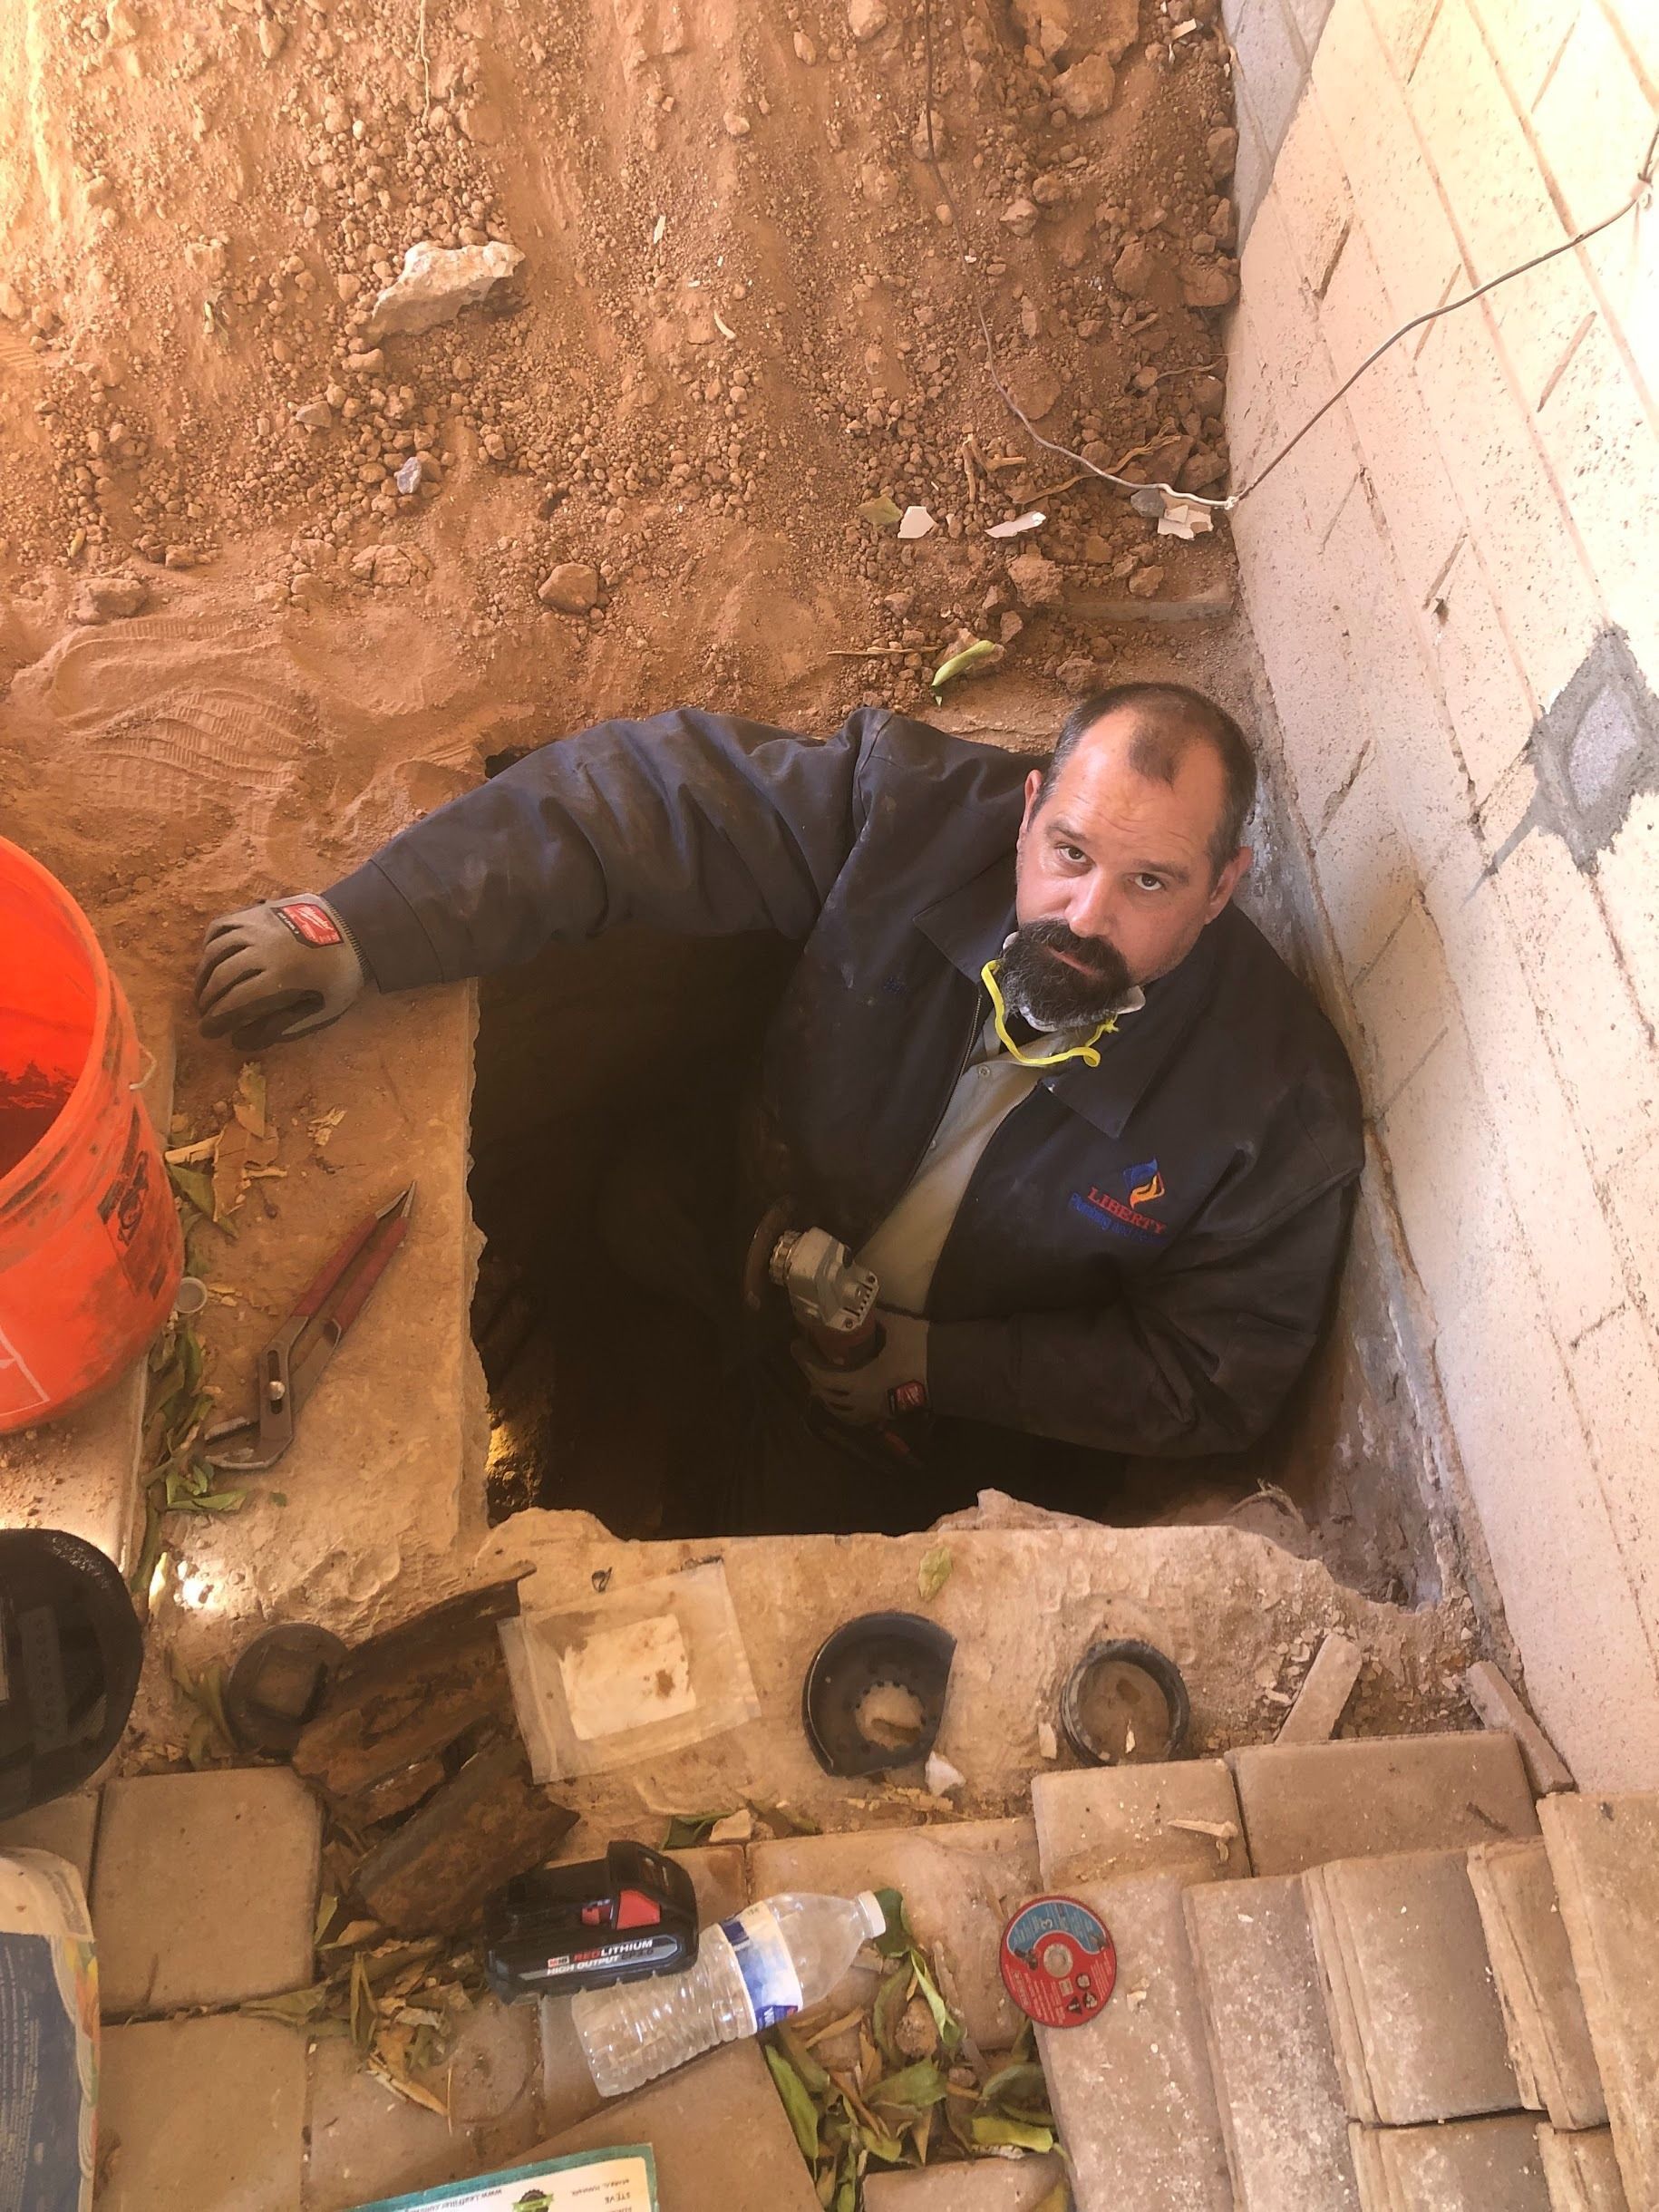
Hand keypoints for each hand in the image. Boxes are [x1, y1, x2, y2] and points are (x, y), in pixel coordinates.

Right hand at [195, 894, 366, 1051]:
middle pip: (221, 978)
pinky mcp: (256, 911)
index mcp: (282, 977)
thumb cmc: (338, 977)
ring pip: (215, 952)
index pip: (235, 1003)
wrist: (355, 928)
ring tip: (203, 991)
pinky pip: (221, 926)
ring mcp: (258, 926)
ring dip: (203, 975)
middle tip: (205, 1015)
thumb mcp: (321, 1011)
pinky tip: (211, 960)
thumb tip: (238, 1040)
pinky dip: (210, 945)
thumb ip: (279, 1028)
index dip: (216, 1021)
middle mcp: (264, 949)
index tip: (207, 1032)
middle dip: (207, 1001)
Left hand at [797, 1310, 928, 1426]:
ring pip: (840, 1409)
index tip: (795, 1345)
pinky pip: (855, 1414)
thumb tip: (855, 1301)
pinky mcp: (886, 1413)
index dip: (806, 1361)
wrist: (951, 1372)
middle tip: (806, 1357)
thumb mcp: (895, 1326)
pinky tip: (845, 1394)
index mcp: (861, 1383)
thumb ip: (873, 1316)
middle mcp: (863, 1402)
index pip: (823, 1375)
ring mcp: (875, 1411)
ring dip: (825, 1394)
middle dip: (812, 1376)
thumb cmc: (921, 1350)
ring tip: (820, 1377)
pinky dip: (843, 1405)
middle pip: (827, 1394)